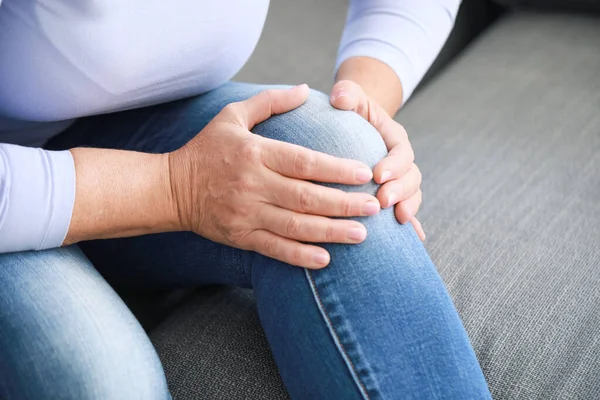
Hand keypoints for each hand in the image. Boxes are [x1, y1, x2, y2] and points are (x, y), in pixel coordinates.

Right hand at [168, 85, 380, 268]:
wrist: (170, 188)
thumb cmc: (207, 148)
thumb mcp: (232, 116)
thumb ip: (270, 101)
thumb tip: (305, 89)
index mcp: (255, 153)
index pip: (303, 162)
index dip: (336, 169)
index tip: (365, 173)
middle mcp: (252, 184)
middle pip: (306, 197)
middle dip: (343, 204)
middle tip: (374, 207)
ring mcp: (245, 213)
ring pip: (295, 226)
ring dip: (331, 231)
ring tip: (362, 234)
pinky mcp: (239, 235)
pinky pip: (274, 249)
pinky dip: (299, 255)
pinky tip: (325, 258)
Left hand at [329, 80, 424, 239]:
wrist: (356, 125)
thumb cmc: (350, 111)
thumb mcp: (350, 97)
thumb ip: (347, 93)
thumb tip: (338, 97)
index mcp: (394, 138)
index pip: (400, 152)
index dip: (393, 165)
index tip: (378, 175)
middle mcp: (401, 161)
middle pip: (411, 177)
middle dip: (400, 191)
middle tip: (382, 202)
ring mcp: (400, 180)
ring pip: (412, 196)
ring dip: (407, 208)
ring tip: (397, 220)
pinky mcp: (393, 195)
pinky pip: (406, 210)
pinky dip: (411, 226)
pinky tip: (413, 241)